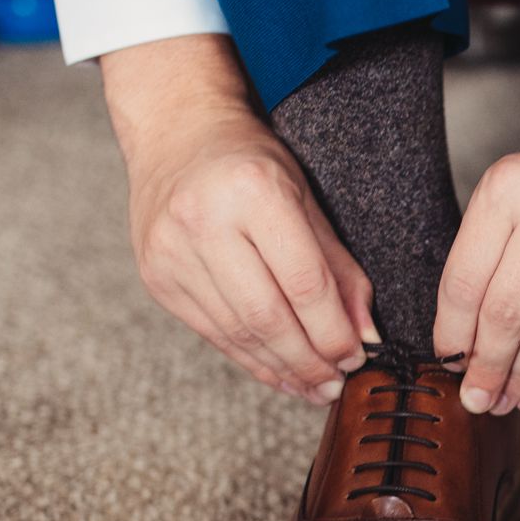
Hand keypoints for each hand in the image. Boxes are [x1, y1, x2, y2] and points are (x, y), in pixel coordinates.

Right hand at [100, 35, 376, 406]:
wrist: (175, 134)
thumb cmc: (250, 163)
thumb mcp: (304, 197)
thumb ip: (337, 267)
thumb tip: (364, 333)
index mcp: (252, 191)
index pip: (303, 281)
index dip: (333, 330)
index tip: (357, 356)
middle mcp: (204, 221)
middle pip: (267, 315)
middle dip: (308, 359)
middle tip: (336, 383)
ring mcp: (171, 252)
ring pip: (236, 332)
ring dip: (281, 368)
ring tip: (313, 387)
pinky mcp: (155, 278)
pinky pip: (211, 333)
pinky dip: (249, 358)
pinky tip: (277, 372)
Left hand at [434, 47, 519, 413]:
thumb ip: (490, 244)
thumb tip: (461, 330)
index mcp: (509, 189)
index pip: (466, 279)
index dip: (452, 331)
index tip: (445, 360)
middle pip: (505, 313)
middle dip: (483, 366)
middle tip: (472, 398)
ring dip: (518, 375)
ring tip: (499, 400)